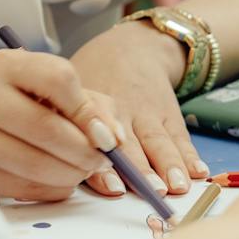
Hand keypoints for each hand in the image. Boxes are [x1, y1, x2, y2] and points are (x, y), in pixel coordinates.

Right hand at [0, 50, 121, 201]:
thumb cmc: (14, 105)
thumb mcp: (46, 89)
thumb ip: (91, 105)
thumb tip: (113, 140)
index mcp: (6, 65)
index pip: (58, 79)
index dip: (89, 112)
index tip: (105, 134)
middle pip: (49, 128)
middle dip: (87, 152)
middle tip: (101, 160)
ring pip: (39, 165)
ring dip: (72, 175)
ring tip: (79, 170)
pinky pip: (24, 188)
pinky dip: (51, 189)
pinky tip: (52, 179)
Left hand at [69, 21, 208, 198]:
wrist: (132, 48)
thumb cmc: (92, 79)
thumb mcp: (70, 91)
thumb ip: (59, 124)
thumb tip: (40, 166)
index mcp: (93, 107)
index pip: (97, 139)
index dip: (103, 164)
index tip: (111, 185)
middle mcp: (123, 110)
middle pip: (133, 143)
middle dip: (142, 168)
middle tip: (152, 190)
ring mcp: (149, 112)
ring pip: (160, 140)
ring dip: (171, 165)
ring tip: (178, 185)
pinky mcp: (170, 114)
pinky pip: (181, 136)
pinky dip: (190, 155)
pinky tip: (198, 171)